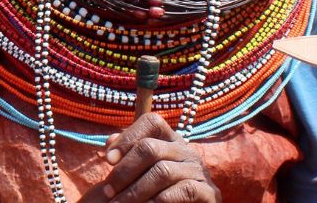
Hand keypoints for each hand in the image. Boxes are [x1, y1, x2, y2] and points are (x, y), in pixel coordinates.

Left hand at [79, 113, 220, 202]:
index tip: (108, 160)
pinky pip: (183, 190)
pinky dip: (158, 201)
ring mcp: (199, 170)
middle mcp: (186, 150)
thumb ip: (127, 153)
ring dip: (135, 190)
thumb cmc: (156, 190)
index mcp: (170, 139)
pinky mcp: (208, 192)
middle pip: (151, 148)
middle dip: (124, 171)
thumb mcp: (140, 169)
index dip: (127, 137)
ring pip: (163, 171)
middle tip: (107, 191)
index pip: (151, 122)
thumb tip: (109, 141)